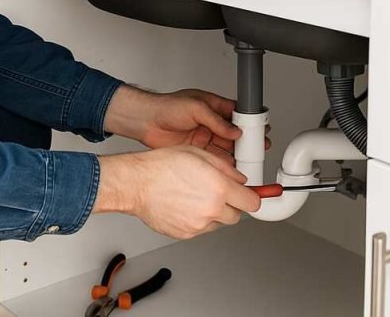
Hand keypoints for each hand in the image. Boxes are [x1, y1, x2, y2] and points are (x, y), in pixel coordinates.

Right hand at [94, 147, 261, 238]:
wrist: (137, 183)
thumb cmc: (162, 166)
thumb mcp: (199, 154)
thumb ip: (226, 168)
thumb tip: (240, 179)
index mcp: (219, 188)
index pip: (253, 202)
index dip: (253, 197)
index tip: (251, 196)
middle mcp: (212, 209)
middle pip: (237, 215)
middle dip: (231, 204)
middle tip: (217, 193)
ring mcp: (199, 224)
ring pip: (218, 223)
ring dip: (214, 213)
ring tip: (195, 197)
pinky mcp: (186, 234)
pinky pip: (201, 229)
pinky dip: (198, 220)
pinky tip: (185, 205)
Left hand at [104, 85, 269, 162]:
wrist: (145, 121)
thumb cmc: (166, 106)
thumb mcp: (195, 107)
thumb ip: (216, 120)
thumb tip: (234, 130)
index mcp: (213, 106)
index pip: (237, 114)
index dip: (250, 123)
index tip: (260, 131)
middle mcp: (210, 122)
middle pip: (235, 133)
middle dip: (247, 141)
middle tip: (257, 149)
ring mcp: (204, 137)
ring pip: (226, 147)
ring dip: (236, 154)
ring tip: (247, 160)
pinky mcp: (196, 150)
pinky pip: (214, 157)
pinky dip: (224, 163)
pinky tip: (231, 167)